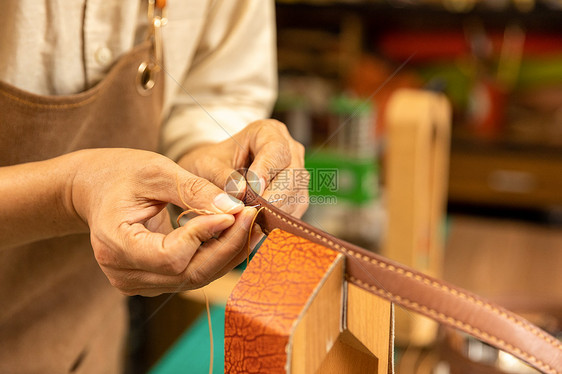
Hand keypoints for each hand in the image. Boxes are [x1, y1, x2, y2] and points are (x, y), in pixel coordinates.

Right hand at [71, 148, 258, 295]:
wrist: (95, 190)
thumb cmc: (120, 174)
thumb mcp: (156, 171)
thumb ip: (194, 190)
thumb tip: (234, 209)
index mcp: (115, 244)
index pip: (171, 255)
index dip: (206, 235)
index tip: (235, 210)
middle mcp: (124, 273)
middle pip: (189, 273)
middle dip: (227, 246)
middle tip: (253, 216)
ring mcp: (137, 281)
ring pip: (196, 278)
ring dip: (228, 253)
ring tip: (251, 224)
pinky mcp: (152, 280)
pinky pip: (192, 274)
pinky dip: (217, 255)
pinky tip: (235, 234)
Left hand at [178, 119, 308, 217]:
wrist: (214, 173)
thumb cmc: (210, 163)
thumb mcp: (206, 165)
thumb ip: (222, 177)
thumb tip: (240, 195)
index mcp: (268, 132)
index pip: (276, 149)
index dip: (266, 170)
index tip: (253, 191)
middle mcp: (289, 150)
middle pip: (293, 174)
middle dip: (274, 198)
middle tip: (253, 215)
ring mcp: (296, 173)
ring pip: (297, 195)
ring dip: (276, 213)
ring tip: (252, 225)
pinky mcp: (296, 195)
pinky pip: (294, 210)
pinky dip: (277, 221)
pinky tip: (258, 229)